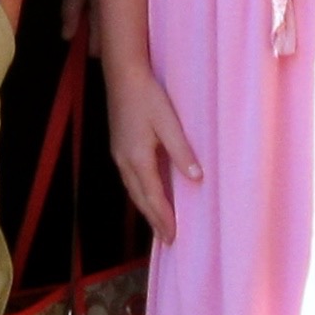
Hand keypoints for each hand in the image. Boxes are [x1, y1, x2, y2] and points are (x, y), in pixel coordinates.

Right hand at [104, 62, 202, 244]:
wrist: (122, 75)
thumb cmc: (147, 96)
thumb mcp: (169, 122)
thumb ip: (182, 151)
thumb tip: (196, 178)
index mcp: (137, 157)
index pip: (153, 196)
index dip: (163, 217)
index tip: (173, 237)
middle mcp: (124, 161)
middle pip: (140, 198)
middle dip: (153, 220)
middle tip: (167, 240)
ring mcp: (119, 155)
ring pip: (133, 190)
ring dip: (146, 208)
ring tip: (158, 223)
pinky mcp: (119, 147)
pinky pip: (130, 179)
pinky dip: (140, 193)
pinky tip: (148, 194)